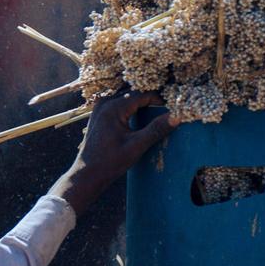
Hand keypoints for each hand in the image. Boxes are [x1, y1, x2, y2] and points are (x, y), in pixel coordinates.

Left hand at [48, 90, 176, 214]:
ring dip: (140, 100)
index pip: (143, 94)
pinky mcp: (99, 114)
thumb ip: (156, 129)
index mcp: (113, 108)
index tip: (171, 107)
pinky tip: (140, 113)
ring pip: (126, 95)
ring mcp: (100, 107)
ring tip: (156, 108)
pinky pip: (118, 102)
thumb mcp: (136, 146)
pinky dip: (130, 105)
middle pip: (134, 92)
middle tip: (166, 107)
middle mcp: (105, 102)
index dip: (159, 99)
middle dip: (150, 97)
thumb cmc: (110, 162)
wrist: (87, 173)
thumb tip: (177, 116)